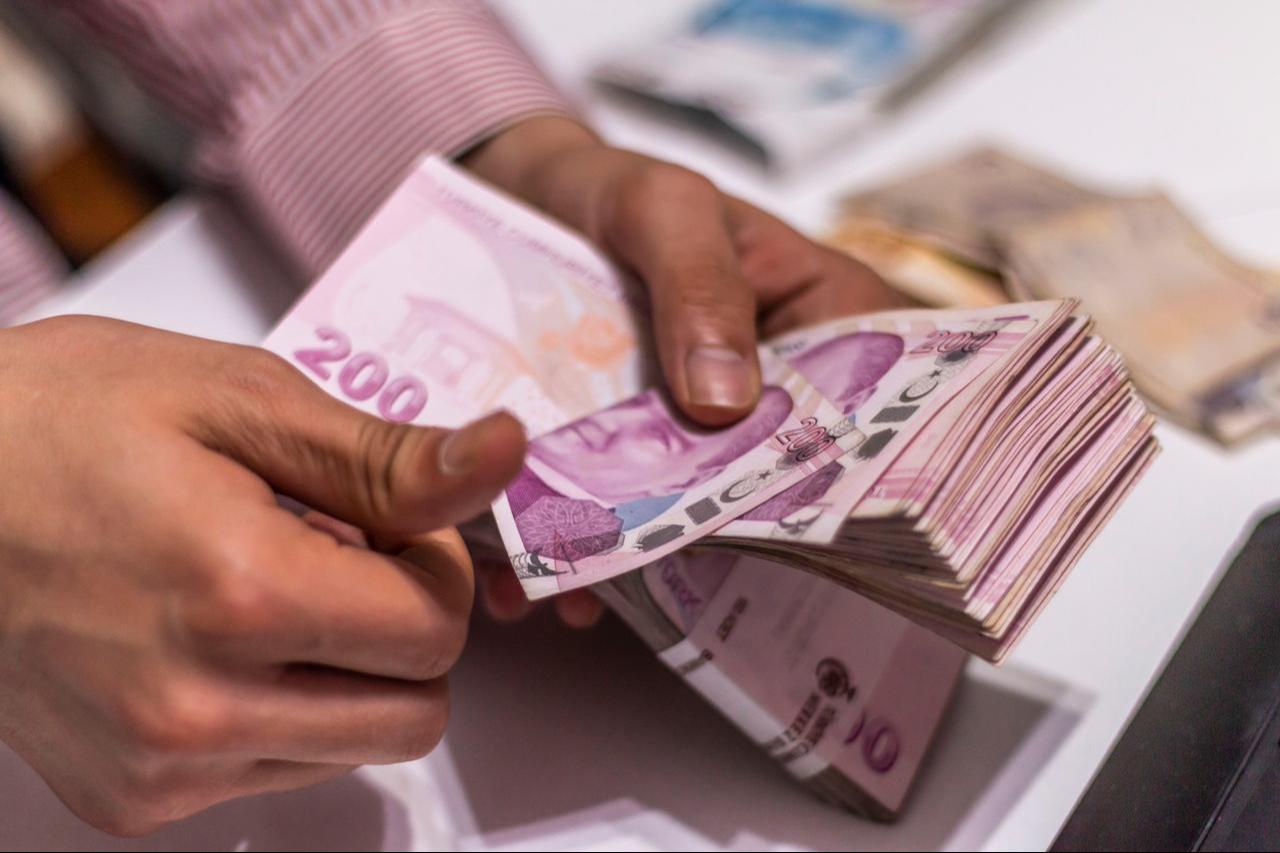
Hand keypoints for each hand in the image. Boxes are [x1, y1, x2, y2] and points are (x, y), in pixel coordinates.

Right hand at [0, 316, 525, 834]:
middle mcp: (199, 709)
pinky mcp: (128, 798)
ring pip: (353, 747)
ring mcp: (159, 768)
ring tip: (268, 589)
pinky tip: (221, 637)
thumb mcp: (237, 399)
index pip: (437, 631)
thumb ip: (384, 455)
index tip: (386, 521)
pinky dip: (284, 709)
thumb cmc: (56, 423)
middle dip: (408, 628)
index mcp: (240, 594)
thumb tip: (504, 456)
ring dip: (349, 672)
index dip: (435, 566)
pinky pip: (276, 771)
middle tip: (343, 555)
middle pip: (416, 711)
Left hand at [463, 116, 904, 625]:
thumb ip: (699, 286)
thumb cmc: (617, 188)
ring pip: (698, 513)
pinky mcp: (640, 458)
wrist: (523, 198)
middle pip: (781, 483)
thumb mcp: (663, 209)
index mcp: (828, 322)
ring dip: (646, 560)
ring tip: (578, 592)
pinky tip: (540, 583)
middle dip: (730, 537)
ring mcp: (708, 435)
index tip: (813, 540)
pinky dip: (585, 550)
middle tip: (676, 576)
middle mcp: (779, 392)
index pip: (875, 411)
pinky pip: (627, 517)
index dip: (856, 478)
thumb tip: (727, 404)